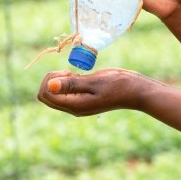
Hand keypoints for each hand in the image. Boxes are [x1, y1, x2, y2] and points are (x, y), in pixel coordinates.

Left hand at [37, 69, 156, 116]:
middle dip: (51, 80)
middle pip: (46, 95)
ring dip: (58, 80)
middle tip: (68, 72)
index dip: (49, 80)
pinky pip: (64, 91)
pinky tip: (77, 76)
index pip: (45, 94)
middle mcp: (73, 107)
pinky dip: (65, 82)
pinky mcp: (82, 98)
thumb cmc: (117, 85)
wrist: (135, 91)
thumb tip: (50, 85)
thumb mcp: (94, 82)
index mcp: (74, 105)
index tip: (67, 73)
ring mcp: (77, 104)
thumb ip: (71, 84)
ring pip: (53, 93)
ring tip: (73, 74)